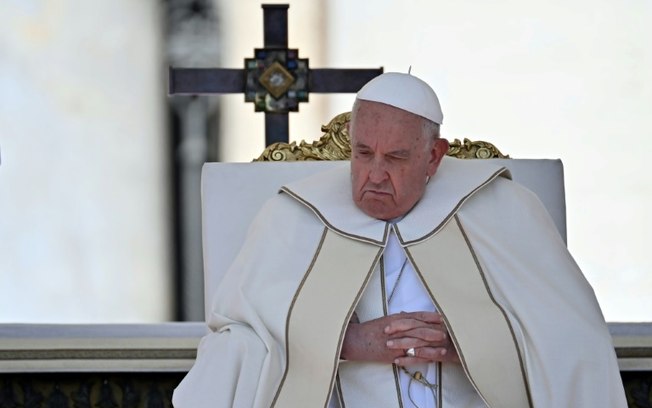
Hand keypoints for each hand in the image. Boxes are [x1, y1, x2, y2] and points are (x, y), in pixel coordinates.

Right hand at [341, 311, 458, 364]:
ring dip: (431, 342)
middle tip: (447, 331)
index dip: (430, 317)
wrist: (357, 341)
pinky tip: (430, 357)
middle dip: (434, 329)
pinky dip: (421, 355)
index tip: (442, 317)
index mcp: (396, 318)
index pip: (417, 316)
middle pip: (420, 328)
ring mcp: (396, 341)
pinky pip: (409, 355)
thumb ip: (399, 318)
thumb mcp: (385, 320)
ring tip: (443, 344)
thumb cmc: (370, 330)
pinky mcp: (393, 353)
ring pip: (417, 341)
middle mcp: (397, 328)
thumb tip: (408, 314)